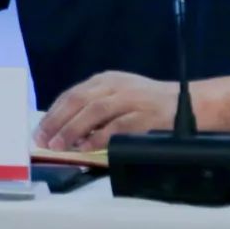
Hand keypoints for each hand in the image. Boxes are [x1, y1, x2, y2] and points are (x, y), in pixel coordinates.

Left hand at [35, 72, 177, 152]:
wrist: (190, 103)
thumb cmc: (151, 104)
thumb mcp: (121, 97)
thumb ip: (95, 109)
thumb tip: (64, 132)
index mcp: (108, 80)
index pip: (72, 94)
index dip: (53, 113)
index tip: (39, 130)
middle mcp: (117, 85)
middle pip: (79, 100)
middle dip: (57, 121)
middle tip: (42, 140)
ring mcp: (131, 99)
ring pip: (94, 111)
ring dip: (73, 129)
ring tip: (58, 145)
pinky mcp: (144, 115)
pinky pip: (116, 126)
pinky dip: (98, 138)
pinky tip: (86, 148)